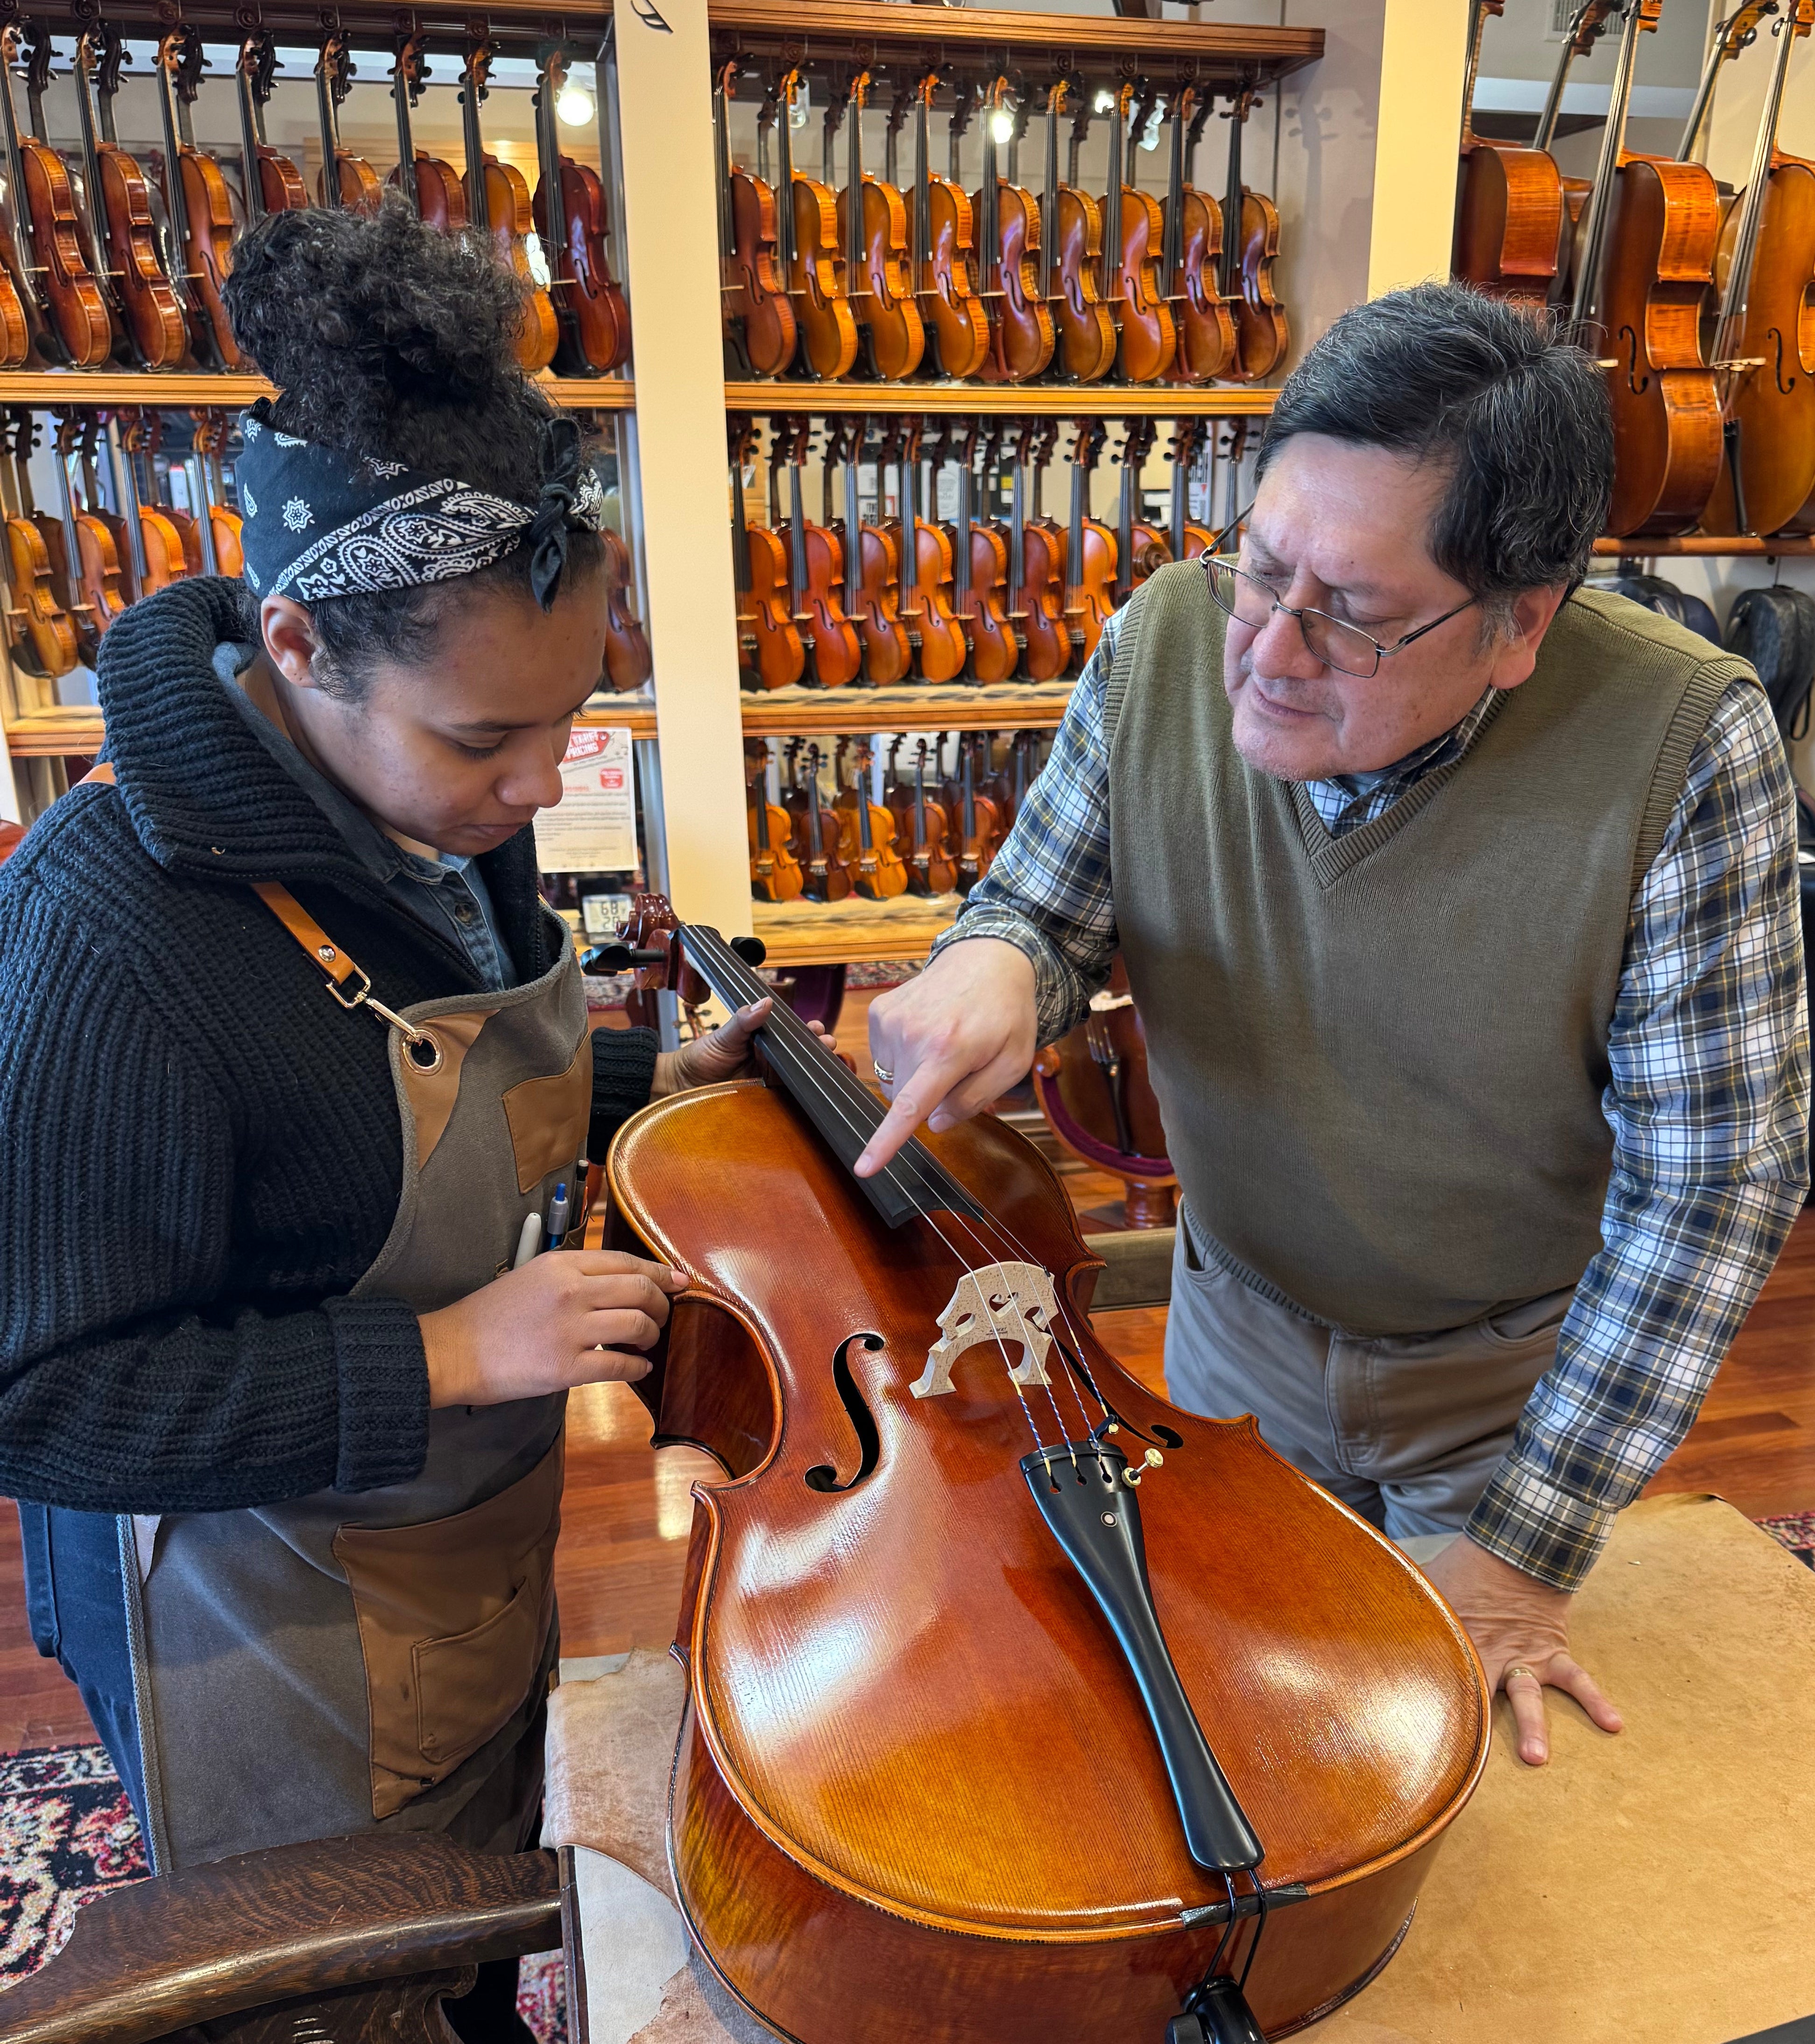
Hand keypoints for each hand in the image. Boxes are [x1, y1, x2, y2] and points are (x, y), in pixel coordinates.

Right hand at [420, 1250, 685, 1406]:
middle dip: (662, 1303)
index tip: (679, 1280)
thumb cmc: (491, 1315)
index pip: (626, 1261)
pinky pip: (620, 1366)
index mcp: (561, 1264)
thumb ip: (575, 1275)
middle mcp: (570, 1291)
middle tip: (663, 1315)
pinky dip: (638, 1367)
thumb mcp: (532, 1275)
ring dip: (652, 1334)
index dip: (660, 1272)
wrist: (453, 1351)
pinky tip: (638, 1367)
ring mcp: (569, 1330)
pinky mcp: (565, 1369)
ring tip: (647, 1340)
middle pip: (640, 1289)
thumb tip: (621, 1281)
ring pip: (637, 1325)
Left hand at [650, 997, 833, 1097]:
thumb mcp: (723, 1036)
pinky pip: (787, 1097)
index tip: (817, 1027)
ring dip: (815, 1069)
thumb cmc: (701, 1057)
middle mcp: (770, 1060)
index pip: (790, 1033)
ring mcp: (768, 1081)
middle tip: (827, 1043)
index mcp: (762, 1040)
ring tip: (828, 1062)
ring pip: (798, 1075)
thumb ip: (744, 1021)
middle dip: (818, 1048)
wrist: (681, 1086)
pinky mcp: (765, 1101)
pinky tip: (813, 1090)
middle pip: (800, 1055)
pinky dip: (801, 1093)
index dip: (807, 1031)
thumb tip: (765, 1003)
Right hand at [855, 939, 1038, 1175]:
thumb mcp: (1012, 1062)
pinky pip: (883, 1056)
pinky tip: (926, 1032)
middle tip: (959, 1066)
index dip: (884, 1142)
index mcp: (948, 1051)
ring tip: (944, 1042)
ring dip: (915, 1074)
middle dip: (929, 1095)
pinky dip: (904, 1055)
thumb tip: (936, 1123)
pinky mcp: (880, 1011)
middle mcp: (912, 1035)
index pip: (909, 1107)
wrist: (987, 958)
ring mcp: (891, 1020)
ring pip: (892, 1079)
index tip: (863, 1168)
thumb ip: (975, 1099)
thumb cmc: (1006, 1013)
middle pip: (904, 1098)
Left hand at [1422, 1535, 1622, 1765]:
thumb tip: (1363, 1600)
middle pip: (1480, 1697)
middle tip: (1468, 1763)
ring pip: (1527, 1697)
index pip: (1439, 1679)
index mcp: (1457, 1642)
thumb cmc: (1465, 1567)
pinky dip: (1596, 1700)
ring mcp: (1524, 1657)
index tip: (1412, 1739)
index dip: (1426, 1705)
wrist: (1517, 1546)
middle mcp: (1490, 1656)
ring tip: (1536, 1757)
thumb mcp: (1427, 1583)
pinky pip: (1578, 1679)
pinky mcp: (1551, 1652)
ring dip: (1532, 1727)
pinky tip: (1614, 1723)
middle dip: (1474, 1729)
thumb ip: (1406, 1602)